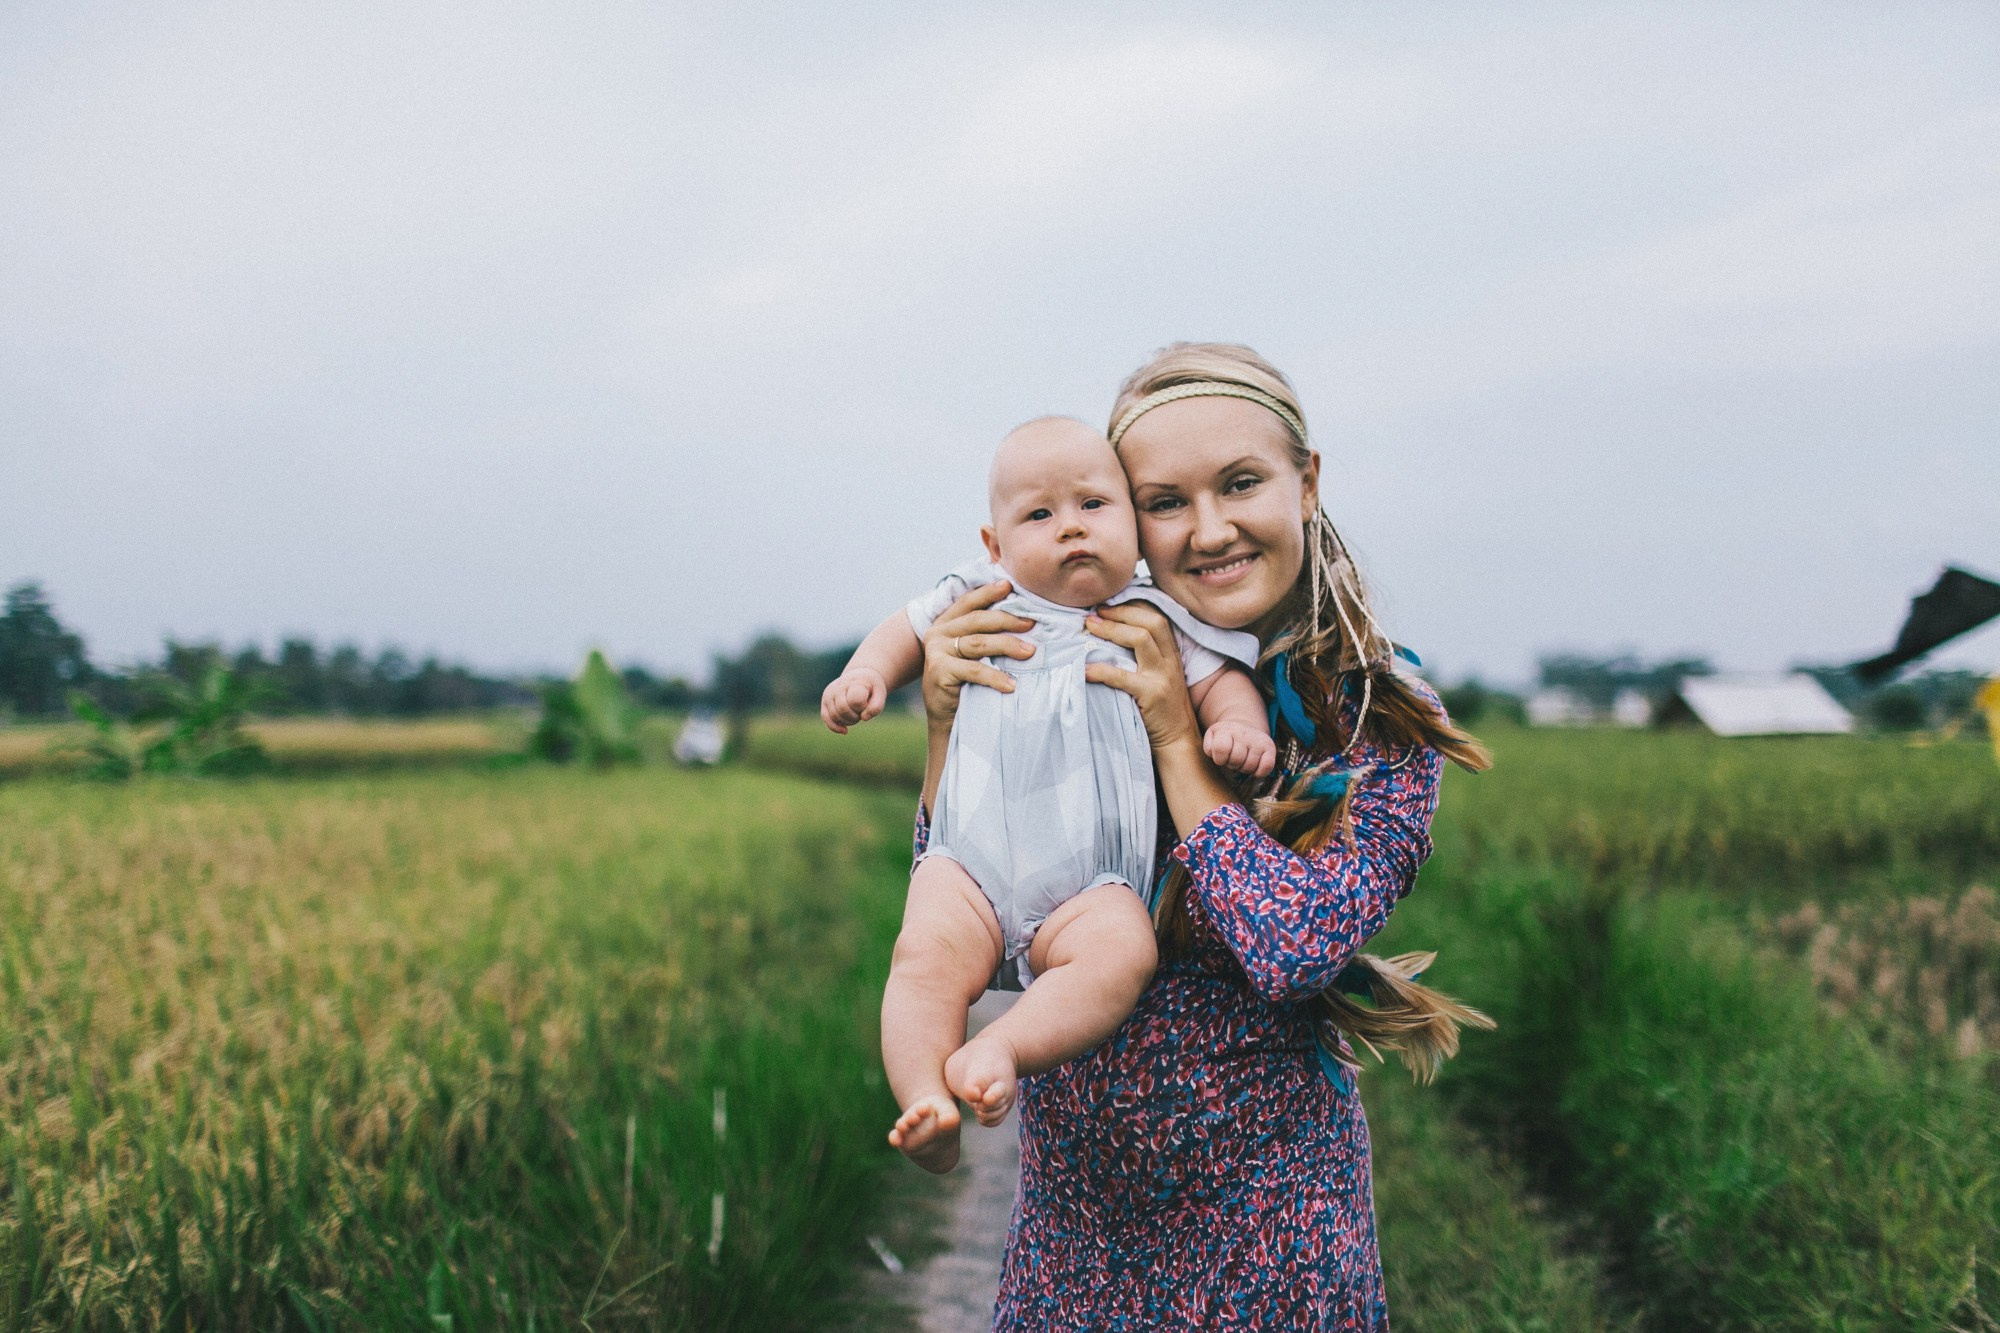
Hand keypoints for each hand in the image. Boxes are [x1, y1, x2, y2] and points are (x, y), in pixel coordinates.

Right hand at [820, 668, 886, 733]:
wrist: (860, 678)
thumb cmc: (871, 687)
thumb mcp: (881, 693)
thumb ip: (876, 706)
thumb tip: (864, 718)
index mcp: (853, 682)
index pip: (854, 700)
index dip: (862, 706)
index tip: (867, 701)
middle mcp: (838, 686)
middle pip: (843, 709)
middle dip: (855, 716)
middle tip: (862, 711)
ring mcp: (829, 694)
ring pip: (835, 716)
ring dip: (848, 722)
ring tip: (856, 714)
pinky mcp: (825, 702)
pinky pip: (826, 718)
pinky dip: (835, 727)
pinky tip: (845, 731)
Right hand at [921, 581, 1035, 731]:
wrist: (949, 719)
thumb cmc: (968, 683)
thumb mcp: (974, 655)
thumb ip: (986, 635)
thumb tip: (1024, 619)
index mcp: (946, 623)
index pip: (968, 603)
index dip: (988, 593)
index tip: (1009, 585)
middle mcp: (938, 633)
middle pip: (977, 620)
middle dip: (1007, 620)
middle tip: (1031, 624)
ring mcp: (936, 652)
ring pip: (978, 642)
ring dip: (1007, 645)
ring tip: (1029, 652)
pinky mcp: (939, 671)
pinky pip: (973, 670)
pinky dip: (995, 677)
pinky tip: (1012, 684)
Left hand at [1081, 603, 1201, 753]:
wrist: (1178, 739)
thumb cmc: (1160, 708)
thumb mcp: (1158, 676)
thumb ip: (1143, 656)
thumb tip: (1107, 636)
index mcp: (1171, 653)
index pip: (1156, 616)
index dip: (1132, 606)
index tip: (1107, 604)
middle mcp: (1170, 660)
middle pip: (1151, 621)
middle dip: (1121, 612)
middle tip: (1094, 612)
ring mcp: (1163, 677)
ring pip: (1141, 639)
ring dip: (1112, 629)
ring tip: (1090, 628)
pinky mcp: (1153, 695)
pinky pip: (1123, 677)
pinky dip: (1101, 670)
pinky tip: (1085, 669)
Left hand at [1203, 720, 1276, 777]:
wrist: (1244, 727)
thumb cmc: (1225, 739)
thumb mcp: (1212, 738)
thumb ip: (1209, 747)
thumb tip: (1213, 753)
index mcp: (1226, 730)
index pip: (1221, 749)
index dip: (1219, 759)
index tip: (1221, 757)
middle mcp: (1243, 733)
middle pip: (1236, 760)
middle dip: (1232, 764)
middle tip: (1233, 759)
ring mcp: (1258, 739)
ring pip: (1250, 766)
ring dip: (1244, 769)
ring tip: (1242, 760)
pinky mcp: (1270, 746)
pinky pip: (1266, 767)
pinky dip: (1259, 772)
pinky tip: (1254, 766)